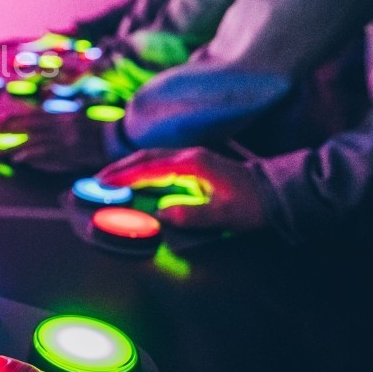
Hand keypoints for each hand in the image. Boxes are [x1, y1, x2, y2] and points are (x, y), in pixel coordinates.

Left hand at [0, 110, 109, 174]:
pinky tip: (20, 159)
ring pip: (34, 142)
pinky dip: (32, 156)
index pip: (33, 115)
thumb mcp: (77, 117)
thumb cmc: (99, 129)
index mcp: (63, 115)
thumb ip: (57, 119)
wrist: (121, 137)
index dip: (13, 118)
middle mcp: (61, 126)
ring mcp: (66, 140)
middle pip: (29, 127)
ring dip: (14, 147)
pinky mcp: (71, 155)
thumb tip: (37, 120)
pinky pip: (47, 155)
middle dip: (7, 131)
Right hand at [97, 148, 266, 231]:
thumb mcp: (224, 215)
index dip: (125, 176)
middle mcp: (189, 156)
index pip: (150, 167)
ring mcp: (192, 158)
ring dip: (129, 167)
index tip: (104, 184)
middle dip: (120, 168)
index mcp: (192, 164)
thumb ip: (192, 215)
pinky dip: (142, 169)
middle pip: (146, 157)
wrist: (275, 192)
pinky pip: (160, 163)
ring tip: (109, 179)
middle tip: (97, 181)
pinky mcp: (195, 164)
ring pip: (152, 157)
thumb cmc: (251, 205)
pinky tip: (134, 178)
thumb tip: (162, 214)